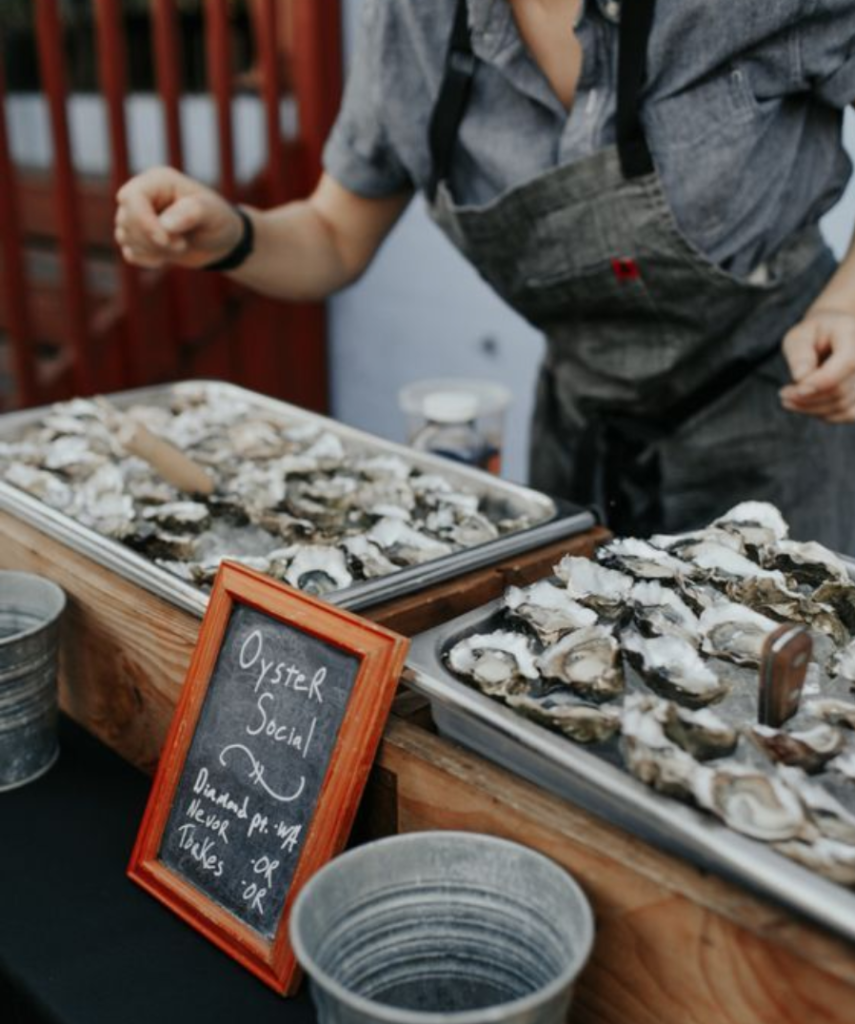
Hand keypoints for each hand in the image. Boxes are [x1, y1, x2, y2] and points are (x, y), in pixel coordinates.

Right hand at [114, 167, 244, 269]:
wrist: (220, 241)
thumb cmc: (218, 220)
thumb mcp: (212, 213)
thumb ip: (192, 213)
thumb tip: (165, 224)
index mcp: (158, 180)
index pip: (131, 197)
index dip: (144, 222)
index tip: (166, 241)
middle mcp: (143, 195)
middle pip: (125, 219)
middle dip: (152, 240)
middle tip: (182, 244)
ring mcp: (137, 216)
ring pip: (124, 237)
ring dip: (152, 251)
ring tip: (178, 246)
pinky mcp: (137, 237)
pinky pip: (130, 253)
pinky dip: (148, 260)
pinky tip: (166, 256)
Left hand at [779, 309, 854, 422]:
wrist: (836, 336)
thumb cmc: (813, 335)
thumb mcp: (799, 336)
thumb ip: (800, 354)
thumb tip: (801, 378)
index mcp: (854, 334)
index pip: (848, 363)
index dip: (820, 382)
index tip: (791, 392)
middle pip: (840, 389)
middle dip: (807, 398)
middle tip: (783, 395)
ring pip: (843, 405)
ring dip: (811, 408)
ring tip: (789, 399)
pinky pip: (849, 414)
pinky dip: (825, 414)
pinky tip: (808, 405)